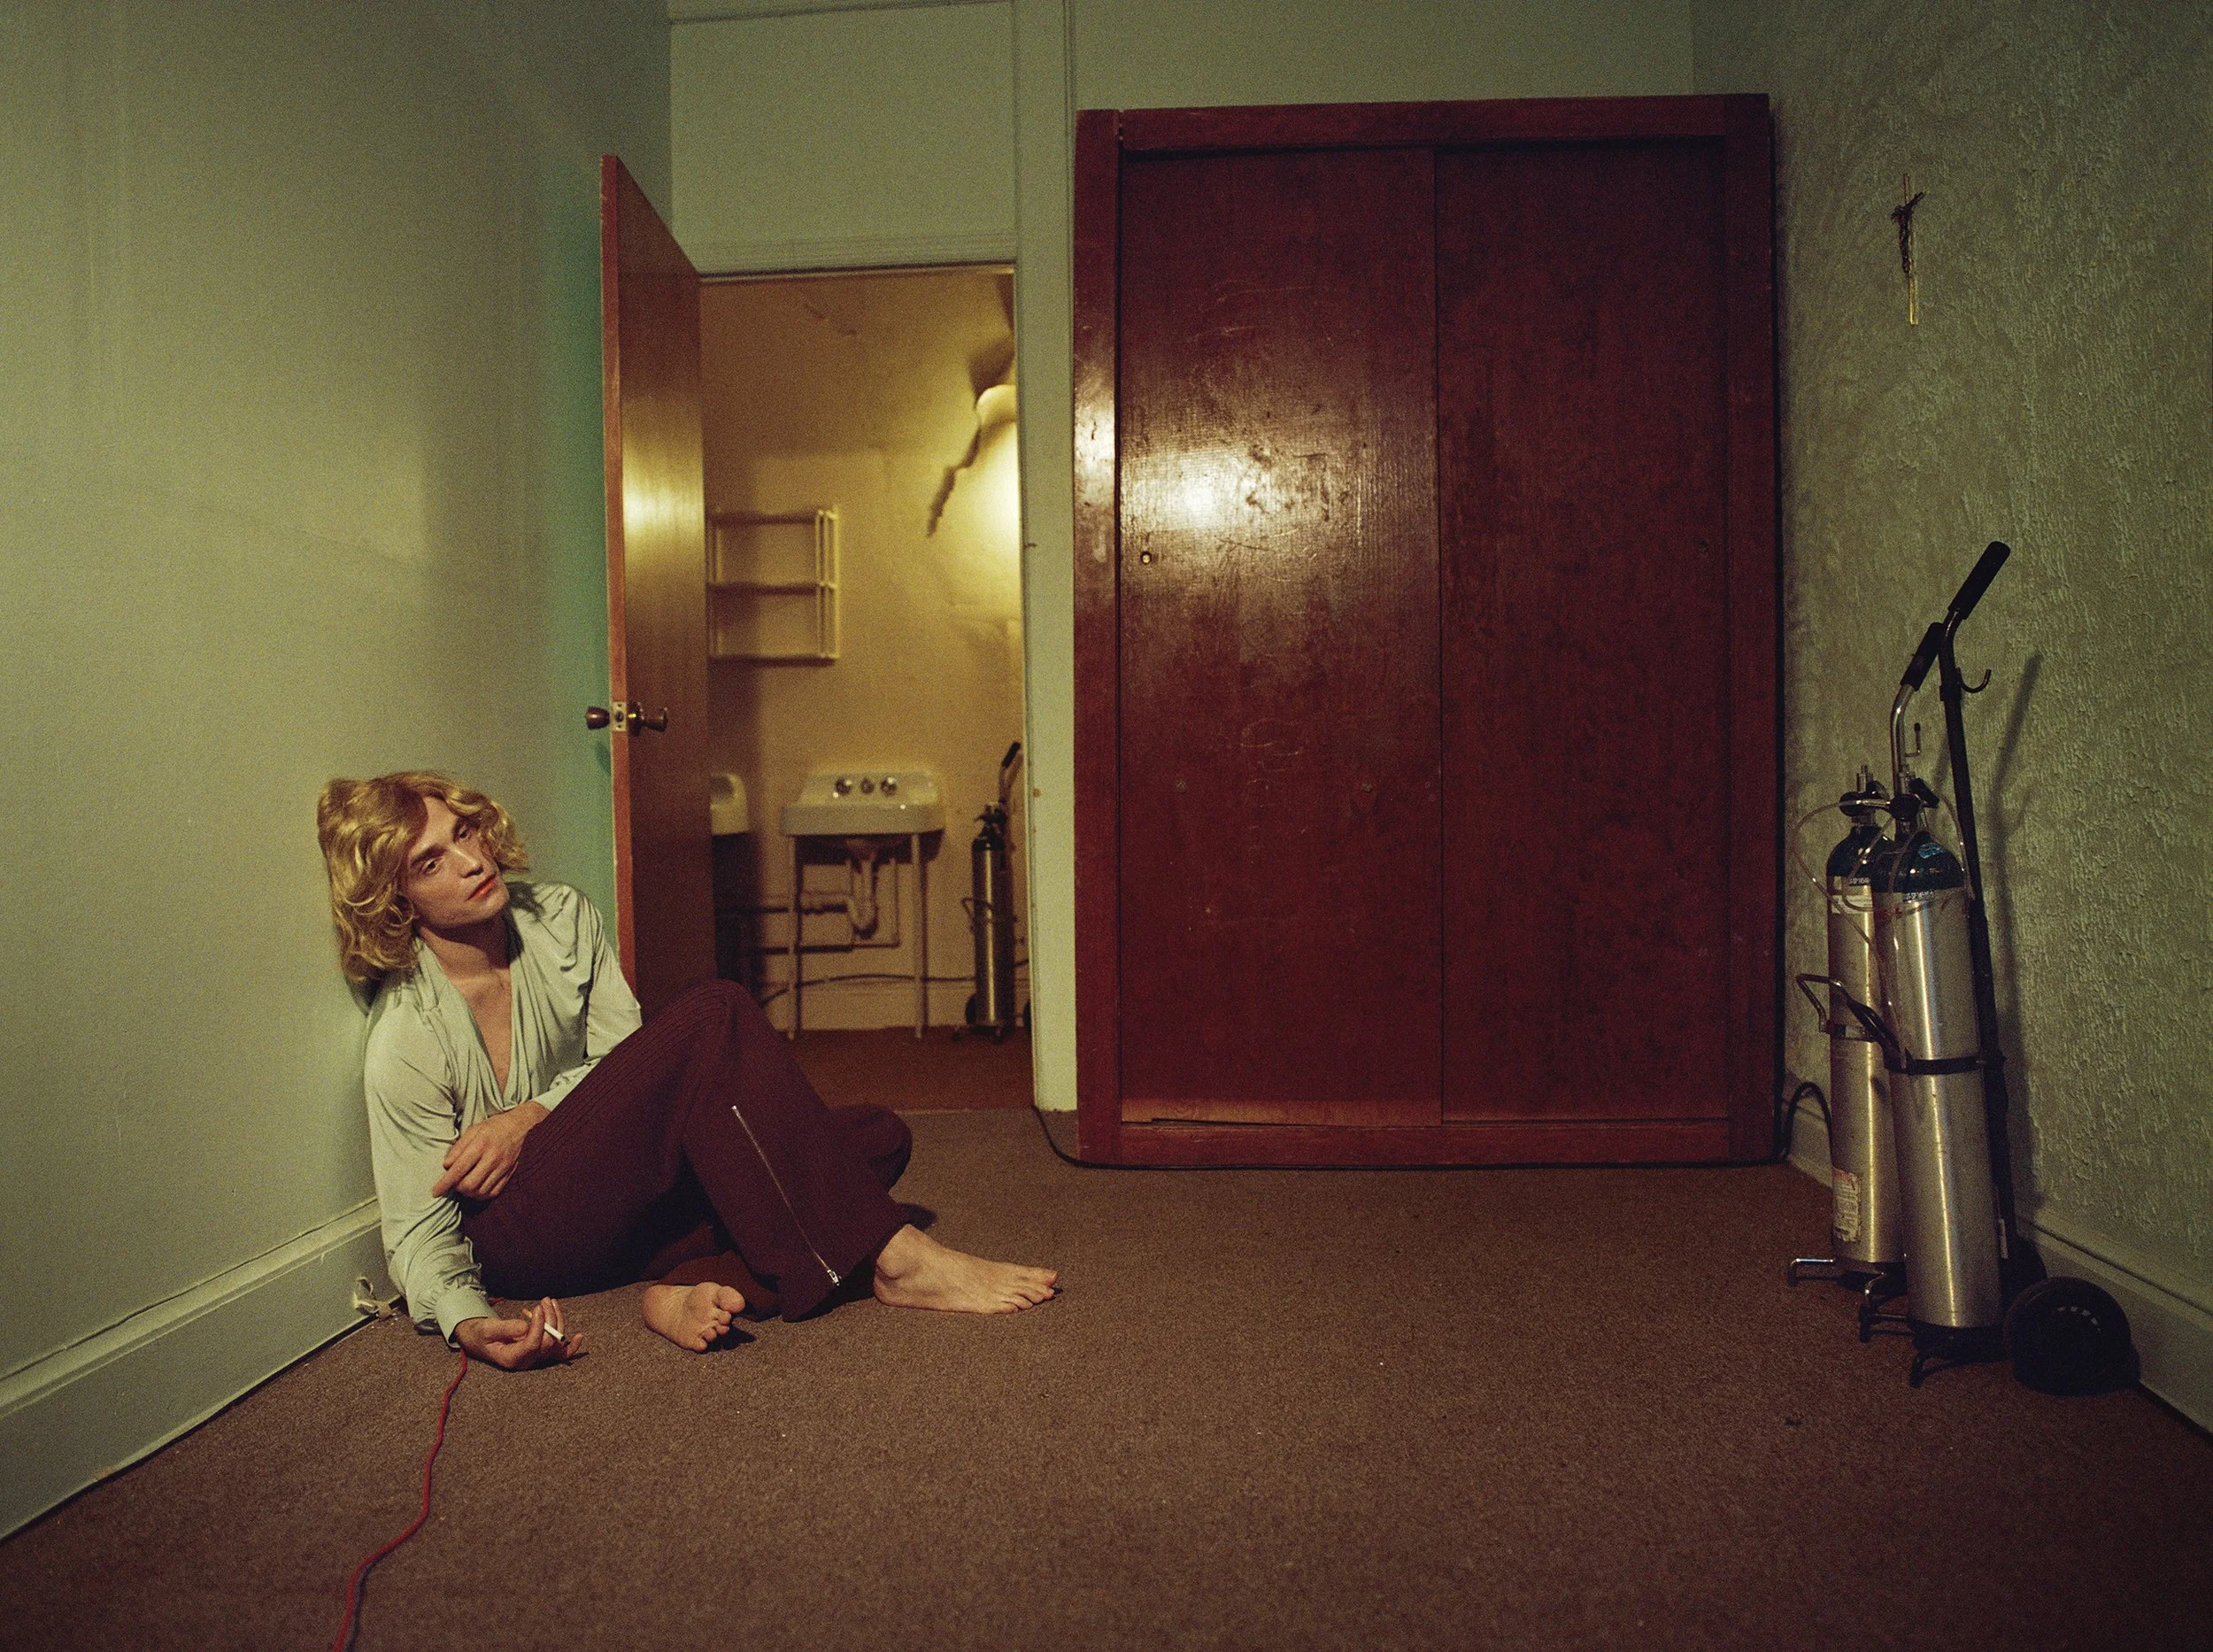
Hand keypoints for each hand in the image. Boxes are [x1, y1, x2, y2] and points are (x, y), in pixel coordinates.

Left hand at [433, 1101, 545, 1198]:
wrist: (520, 1126)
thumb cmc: (493, 1127)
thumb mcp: (473, 1130)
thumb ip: (458, 1147)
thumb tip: (446, 1165)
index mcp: (481, 1144)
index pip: (459, 1169)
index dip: (445, 1183)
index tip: (435, 1192)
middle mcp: (492, 1158)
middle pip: (469, 1184)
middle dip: (457, 1188)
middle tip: (454, 1183)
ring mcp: (502, 1167)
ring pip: (480, 1191)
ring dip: (469, 1193)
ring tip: (465, 1185)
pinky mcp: (509, 1174)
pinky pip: (493, 1192)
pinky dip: (481, 1195)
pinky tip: (477, 1188)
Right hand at [453, 1299, 577, 1369]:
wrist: (481, 1339)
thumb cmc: (483, 1334)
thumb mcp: (488, 1329)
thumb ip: (505, 1329)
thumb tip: (525, 1327)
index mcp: (511, 1359)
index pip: (532, 1345)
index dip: (538, 1327)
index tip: (537, 1309)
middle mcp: (526, 1361)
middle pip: (547, 1343)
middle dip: (549, 1319)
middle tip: (544, 1300)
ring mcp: (536, 1358)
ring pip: (555, 1342)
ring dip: (557, 1320)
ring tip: (550, 1302)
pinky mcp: (541, 1352)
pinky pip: (559, 1352)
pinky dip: (570, 1346)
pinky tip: (580, 1337)